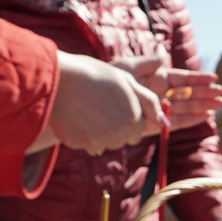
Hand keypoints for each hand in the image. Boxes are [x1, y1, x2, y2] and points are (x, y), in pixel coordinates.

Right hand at [39, 52, 163, 153]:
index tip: (116, 104)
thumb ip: (150, 103)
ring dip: (100, 131)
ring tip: (87, 108)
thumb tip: (165, 122)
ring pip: (105, 143)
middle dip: (116, 127)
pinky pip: (85, 143)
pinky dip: (82, 133)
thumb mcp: (128, 81)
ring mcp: (96, 142)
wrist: (56, 77)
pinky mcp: (77, 144)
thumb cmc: (95, 75)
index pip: (138, 131)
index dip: (128, 117)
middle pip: (122, 139)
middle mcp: (117, 135)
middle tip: (101, 106)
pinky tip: (75, 115)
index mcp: (133, 120)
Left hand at [109, 53, 221, 131]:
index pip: (183, 79)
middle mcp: (161, 94)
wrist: (95, 101)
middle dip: (207, 94)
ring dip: (205, 106)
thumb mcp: (128, 67)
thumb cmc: (109, 81)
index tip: (214, 78)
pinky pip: (177, 121)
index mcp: (157, 79)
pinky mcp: (156, 124)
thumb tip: (162, 49)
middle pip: (189, 94)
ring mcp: (160, 109)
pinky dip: (192, 119)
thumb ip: (149, 62)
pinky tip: (206, 115)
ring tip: (221, 105)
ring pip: (187, 107)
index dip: (198, 79)